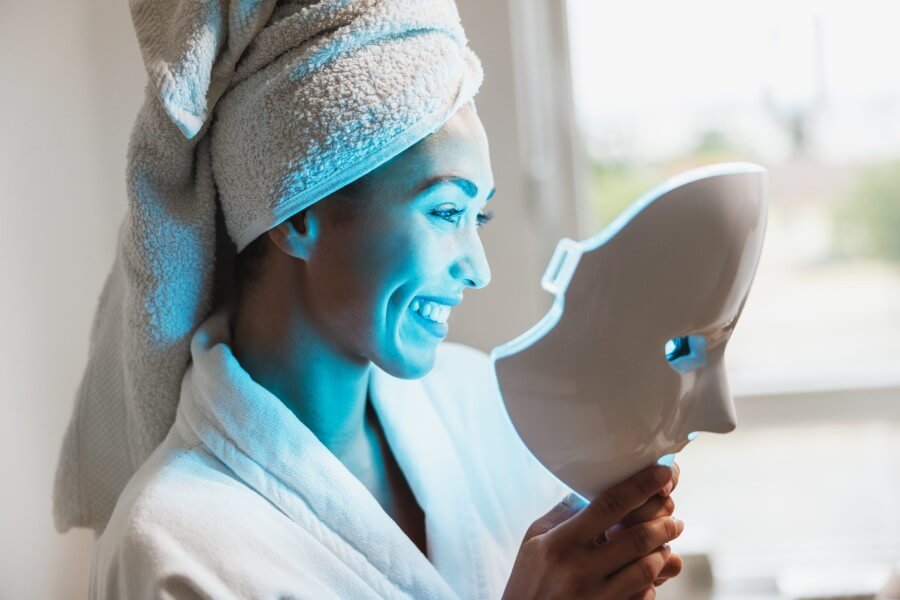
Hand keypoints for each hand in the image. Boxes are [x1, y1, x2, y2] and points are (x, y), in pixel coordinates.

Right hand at [503, 465, 683, 599]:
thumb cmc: (528, 580)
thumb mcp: (533, 540)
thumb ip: (563, 513)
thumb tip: (591, 490)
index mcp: (561, 542)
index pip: (609, 505)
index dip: (641, 486)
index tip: (663, 473)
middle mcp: (579, 569)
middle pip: (637, 537)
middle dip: (664, 523)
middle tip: (673, 518)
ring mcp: (596, 596)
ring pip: (647, 568)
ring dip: (663, 552)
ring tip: (664, 544)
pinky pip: (644, 596)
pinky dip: (653, 582)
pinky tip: (649, 575)